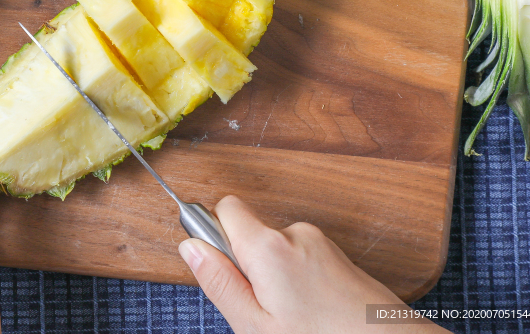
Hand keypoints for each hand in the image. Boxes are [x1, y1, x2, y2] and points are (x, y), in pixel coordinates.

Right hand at [179, 196, 447, 333]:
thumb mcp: (255, 326)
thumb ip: (219, 282)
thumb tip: (190, 247)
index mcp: (269, 246)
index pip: (225, 207)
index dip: (216, 234)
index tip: (221, 266)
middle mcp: (296, 233)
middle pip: (251, 233)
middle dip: (249, 266)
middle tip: (264, 310)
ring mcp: (321, 243)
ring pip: (277, 251)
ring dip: (276, 279)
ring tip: (295, 318)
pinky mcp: (339, 256)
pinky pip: (302, 260)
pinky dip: (300, 283)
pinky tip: (314, 314)